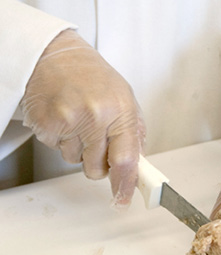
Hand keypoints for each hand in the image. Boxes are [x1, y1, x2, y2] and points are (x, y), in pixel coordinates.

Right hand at [21, 29, 145, 206]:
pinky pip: (57, 149)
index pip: (127, 160)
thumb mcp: (124, 97)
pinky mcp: (47, 124)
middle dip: (98, 161)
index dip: (125, 184)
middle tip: (95, 136)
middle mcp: (97, 116)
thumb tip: (138, 164)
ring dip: (78, 148)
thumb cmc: (91, 75)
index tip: (123, 199)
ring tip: (78, 119)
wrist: (53, 55)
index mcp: (121, 110)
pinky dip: (60, 138)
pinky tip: (63, 117)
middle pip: (98, 169)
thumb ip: (133, 131)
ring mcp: (70, 121)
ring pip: (76, 161)